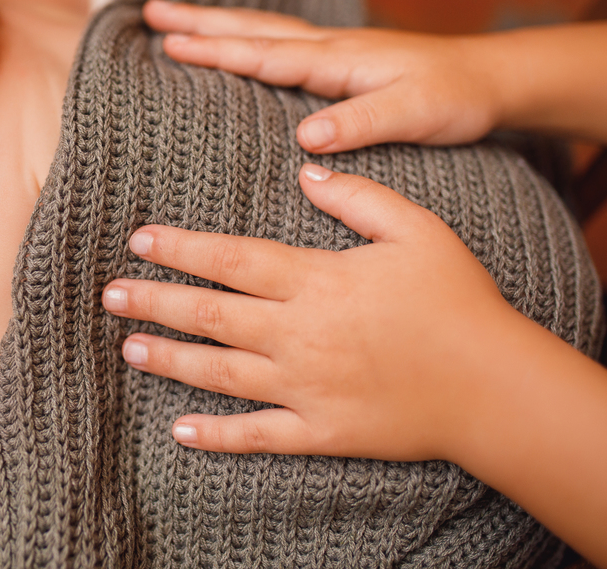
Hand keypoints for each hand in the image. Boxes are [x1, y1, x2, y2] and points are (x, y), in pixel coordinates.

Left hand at [102, 164, 521, 461]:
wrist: (495, 386)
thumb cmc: (461, 301)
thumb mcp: (417, 229)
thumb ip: (358, 197)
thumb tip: (305, 170)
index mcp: (317, 281)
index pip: (231, 259)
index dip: (180, 248)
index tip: (140, 240)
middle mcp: (299, 334)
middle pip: (210, 314)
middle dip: (155, 302)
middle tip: (110, 295)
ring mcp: (306, 387)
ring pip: (220, 373)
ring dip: (170, 359)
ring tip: (128, 347)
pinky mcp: (322, 431)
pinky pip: (258, 436)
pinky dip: (216, 435)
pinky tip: (179, 430)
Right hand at [144, 0, 501, 152]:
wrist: (492, 79)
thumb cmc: (455, 99)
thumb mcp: (414, 116)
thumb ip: (360, 125)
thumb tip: (305, 139)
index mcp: (338, 61)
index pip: (265, 54)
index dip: (215, 51)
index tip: (169, 44)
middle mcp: (329, 48)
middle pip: (252, 29)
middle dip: (199, 22)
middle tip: (149, 12)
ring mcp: (333, 50)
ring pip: (262, 30)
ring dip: (217, 24)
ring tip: (174, 17)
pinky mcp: (341, 60)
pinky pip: (279, 41)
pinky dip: (245, 35)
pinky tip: (236, 39)